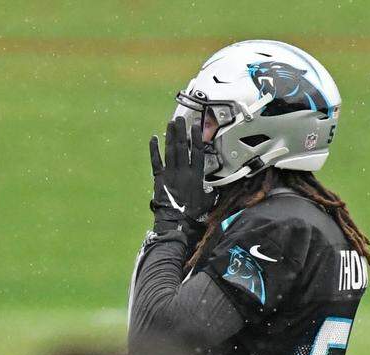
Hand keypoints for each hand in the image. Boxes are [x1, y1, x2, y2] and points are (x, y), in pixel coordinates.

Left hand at [149, 117, 213, 234]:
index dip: (196, 137)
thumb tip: (215, 188)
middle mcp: (183, 171)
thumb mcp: (207, 200)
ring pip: (170, 151)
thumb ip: (210, 191)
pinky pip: (156, 161)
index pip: (197, 152)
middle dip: (181, 132)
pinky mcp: (159, 178)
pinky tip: (153, 139)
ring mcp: (170, 174)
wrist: (175, 221)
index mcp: (196, 175)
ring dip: (170, 136)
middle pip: (182, 147)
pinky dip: (154, 150)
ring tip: (171, 123)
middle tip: (180, 118)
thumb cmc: (192, 213)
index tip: (196, 125)